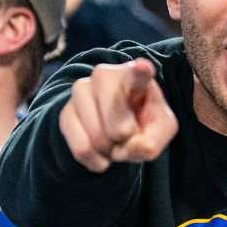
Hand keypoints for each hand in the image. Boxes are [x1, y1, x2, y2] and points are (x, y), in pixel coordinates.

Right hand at [59, 58, 177, 172]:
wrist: (116, 126)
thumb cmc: (144, 120)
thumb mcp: (160, 131)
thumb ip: (154, 141)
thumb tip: (135, 148)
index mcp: (136, 76)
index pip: (140, 73)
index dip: (141, 71)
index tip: (143, 67)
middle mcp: (105, 75)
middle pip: (116, 118)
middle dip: (126, 137)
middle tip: (130, 134)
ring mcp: (82, 90)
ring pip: (97, 136)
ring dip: (111, 150)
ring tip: (116, 141)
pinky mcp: (65, 112)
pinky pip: (81, 148)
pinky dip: (96, 160)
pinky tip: (103, 154)